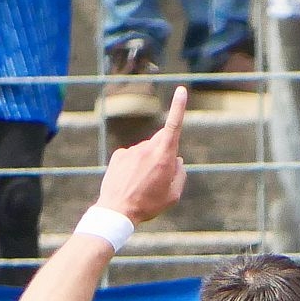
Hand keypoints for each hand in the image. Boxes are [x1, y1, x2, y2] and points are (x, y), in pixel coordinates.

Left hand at [97, 86, 187, 222]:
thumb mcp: (173, 195)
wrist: (117, 210)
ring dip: (148, 162)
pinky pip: (132, 156)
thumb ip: (180, 175)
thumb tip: (177, 161)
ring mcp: (131, 150)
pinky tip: (130, 181)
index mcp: (164, 157)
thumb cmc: (149, 204)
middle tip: (159, 177)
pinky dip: (134, 165)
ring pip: (146, 150)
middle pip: (161, 142)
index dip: (179, 107)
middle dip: (164, 152)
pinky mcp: (119, 154)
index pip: (174, 126)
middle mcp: (147, 148)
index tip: (181, 90)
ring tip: (142, 184)